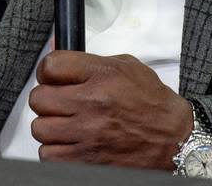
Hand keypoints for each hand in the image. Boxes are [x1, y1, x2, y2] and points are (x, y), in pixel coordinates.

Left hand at [30, 51, 192, 169]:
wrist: (172, 139)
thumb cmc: (151, 104)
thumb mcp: (126, 67)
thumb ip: (90, 61)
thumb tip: (57, 51)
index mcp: (103, 76)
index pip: (51, 66)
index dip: (47, 71)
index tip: (52, 77)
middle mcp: (93, 103)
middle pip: (39, 98)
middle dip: (48, 99)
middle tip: (61, 102)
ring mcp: (87, 134)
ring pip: (40, 128)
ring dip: (52, 126)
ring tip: (69, 124)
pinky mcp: (85, 161)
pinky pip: (49, 154)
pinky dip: (57, 150)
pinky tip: (73, 143)